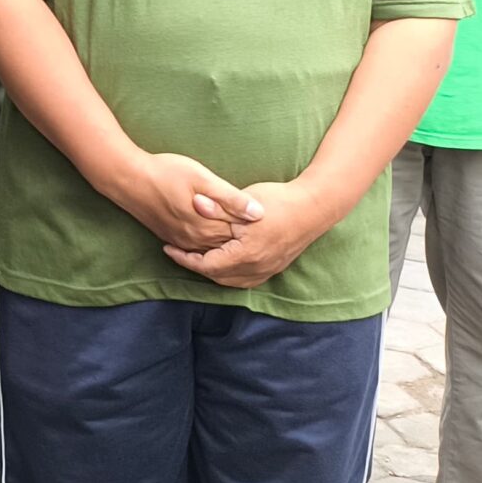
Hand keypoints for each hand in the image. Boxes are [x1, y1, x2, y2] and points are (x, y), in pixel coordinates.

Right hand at [109, 151, 261, 252]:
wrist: (126, 178)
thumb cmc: (165, 172)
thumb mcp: (202, 178)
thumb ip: (230, 198)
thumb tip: (259, 213)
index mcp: (208, 225)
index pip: (241, 233)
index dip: (258, 230)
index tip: (276, 222)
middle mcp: (196, 238)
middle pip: (229, 244)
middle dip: (246, 241)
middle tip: (268, 237)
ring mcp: (182, 240)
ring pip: (213, 249)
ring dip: (229, 246)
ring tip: (248, 242)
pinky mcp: (170, 236)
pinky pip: (196, 249)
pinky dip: (210, 247)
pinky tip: (218, 242)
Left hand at [163, 181, 334, 289]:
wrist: (313, 208)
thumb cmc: (278, 201)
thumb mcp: (244, 201)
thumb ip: (218, 206)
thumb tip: (194, 203)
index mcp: (247, 254)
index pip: (207, 265)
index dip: (184, 258)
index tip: (168, 248)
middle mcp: (257, 267)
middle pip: (217, 276)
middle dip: (195, 266)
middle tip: (178, 252)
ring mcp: (267, 270)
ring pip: (231, 281)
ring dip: (211, 272)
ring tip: (194, 257)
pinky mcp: (275, 268)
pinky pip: (245, 280)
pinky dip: (228, 274)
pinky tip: (220, 263)